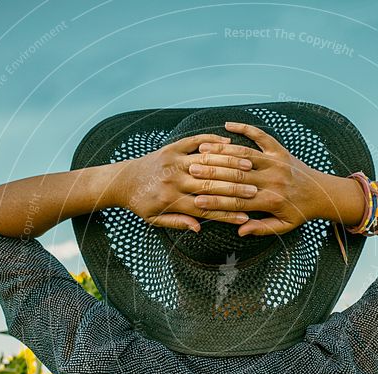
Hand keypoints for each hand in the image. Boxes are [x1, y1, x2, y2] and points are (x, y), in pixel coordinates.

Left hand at [118, 133, 258, 231]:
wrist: (122, 180)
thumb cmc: (141, 203)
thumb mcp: (156, 220)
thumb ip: (178, 222)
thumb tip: (199, 228)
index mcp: (171, 200)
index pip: (205, 209)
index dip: (226, 214)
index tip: (245, 216)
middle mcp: (173, 179)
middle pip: (210, 185)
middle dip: (234, 190)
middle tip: (255, 192)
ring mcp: (173, 161)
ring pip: (207, 163)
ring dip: (229, 165)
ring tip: (249, 169)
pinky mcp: (171, 147)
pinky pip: (195, 141)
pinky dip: (213, 141)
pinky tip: (230, 143)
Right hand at [190, 121, 347, 235]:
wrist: (322, 193)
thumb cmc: (299, 212)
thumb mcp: (283, 226)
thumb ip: (261, 228)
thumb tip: (240, 230)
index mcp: (272, 200)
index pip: (237, 202)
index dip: (216, 201)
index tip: (196, 200)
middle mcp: (273, 179)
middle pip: (236, 176)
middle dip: (212, 174)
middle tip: (191, 171)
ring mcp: (276, 162)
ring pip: (245, 154)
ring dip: (222, 152)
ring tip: (201, 151)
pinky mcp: (280, 150)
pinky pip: (260, 136)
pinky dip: (244, 129)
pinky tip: (227, 126)